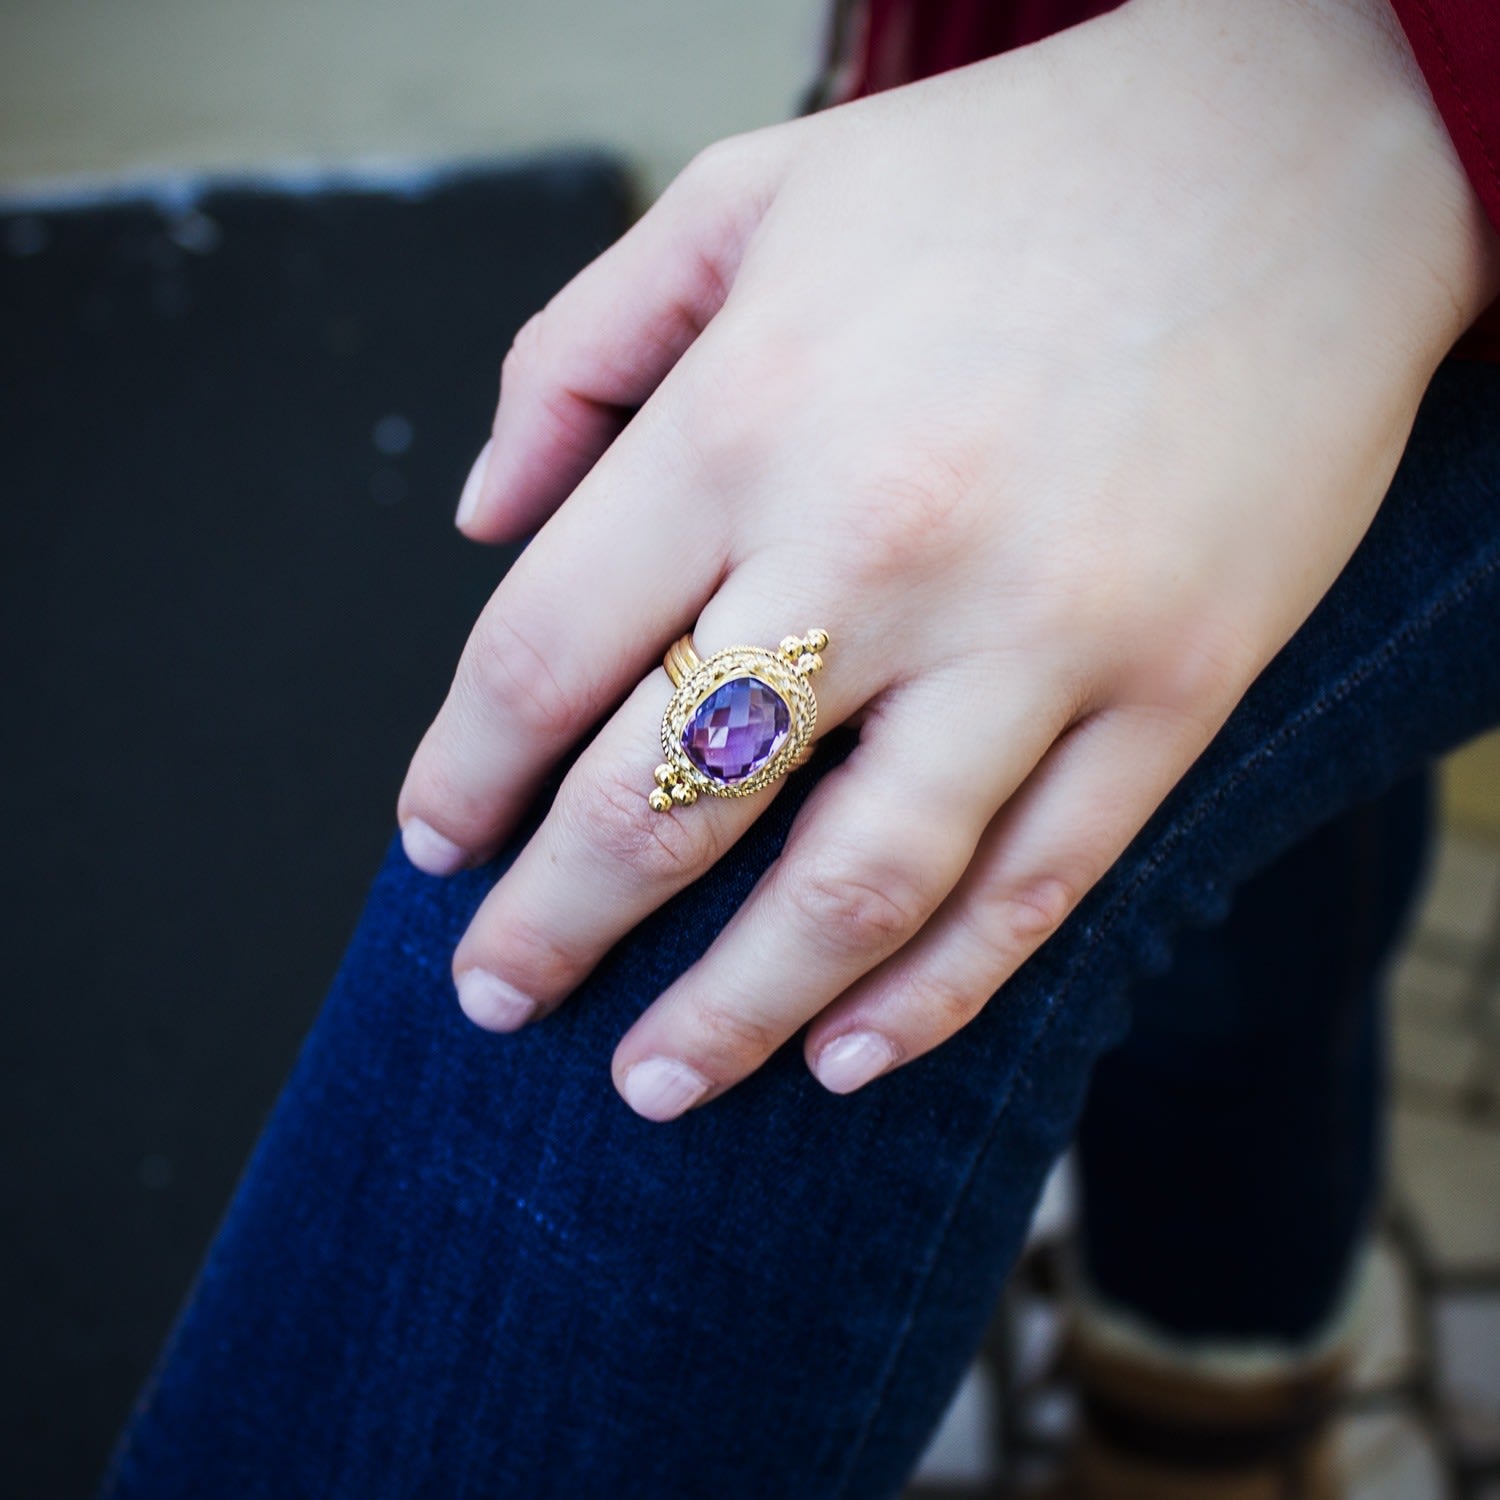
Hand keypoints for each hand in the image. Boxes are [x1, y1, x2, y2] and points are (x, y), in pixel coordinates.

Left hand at [397, 0, 1498, 1119]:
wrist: (1297, 157)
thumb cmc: (1001, 177)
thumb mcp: (748, 196)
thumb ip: (578, 352)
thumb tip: (483, 518)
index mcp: (747, 422)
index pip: (545, 660)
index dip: (465, 776)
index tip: (436, 846)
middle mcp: (875, 547)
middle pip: (663, 800)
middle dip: (554, 924)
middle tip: (494, 999)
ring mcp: (1038, 635)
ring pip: (848, 887)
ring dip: (728, 1012)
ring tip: (650, 1085)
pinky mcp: (1172, 689)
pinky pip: (1037, 883)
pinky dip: (936, 995)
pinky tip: (849, 1058)